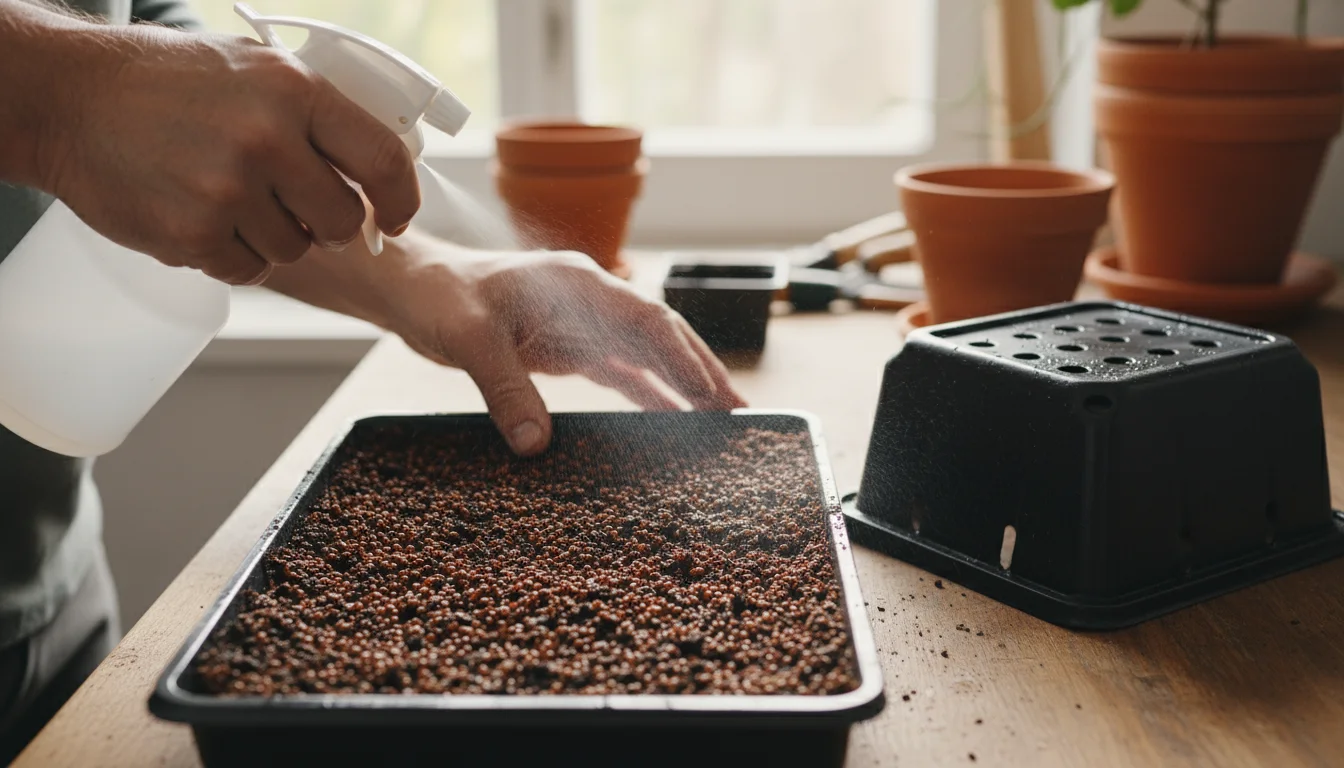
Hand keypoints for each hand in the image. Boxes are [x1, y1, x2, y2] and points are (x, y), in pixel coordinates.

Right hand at [39, 23, 419, 284]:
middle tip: (297, 204)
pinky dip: (234, 255)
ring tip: (232, 197)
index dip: (401, 198)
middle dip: (330, 222)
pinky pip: (249, 270)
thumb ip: (317, 111)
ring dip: (275, 236)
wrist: (70, 98)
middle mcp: (268, 140)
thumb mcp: (255, 69)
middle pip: (344, 220)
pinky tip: (204, 216)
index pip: (383, 160)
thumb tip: (380, 160)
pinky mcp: (192, 235)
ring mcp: (228, 191)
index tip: (396, 216)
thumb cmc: (169, 81)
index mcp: (295, 92)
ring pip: (297, 250)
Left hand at [387, 242, 746, 454]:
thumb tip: (536, 445)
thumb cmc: (440, 298)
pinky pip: (619, 372)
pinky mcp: (567, 346)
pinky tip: (669, 421)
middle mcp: (590, 299)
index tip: (714, 395)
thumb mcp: (471, 340)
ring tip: (719, 422)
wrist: (412, 290)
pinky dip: (647, 395)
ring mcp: (582, 322)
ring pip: (647, 355)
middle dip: (701, 374)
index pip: (649, 321)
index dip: (685, 359)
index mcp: (579, 284)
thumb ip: (505, 389)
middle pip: (661, 337)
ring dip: (680, 386)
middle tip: (739, 414)